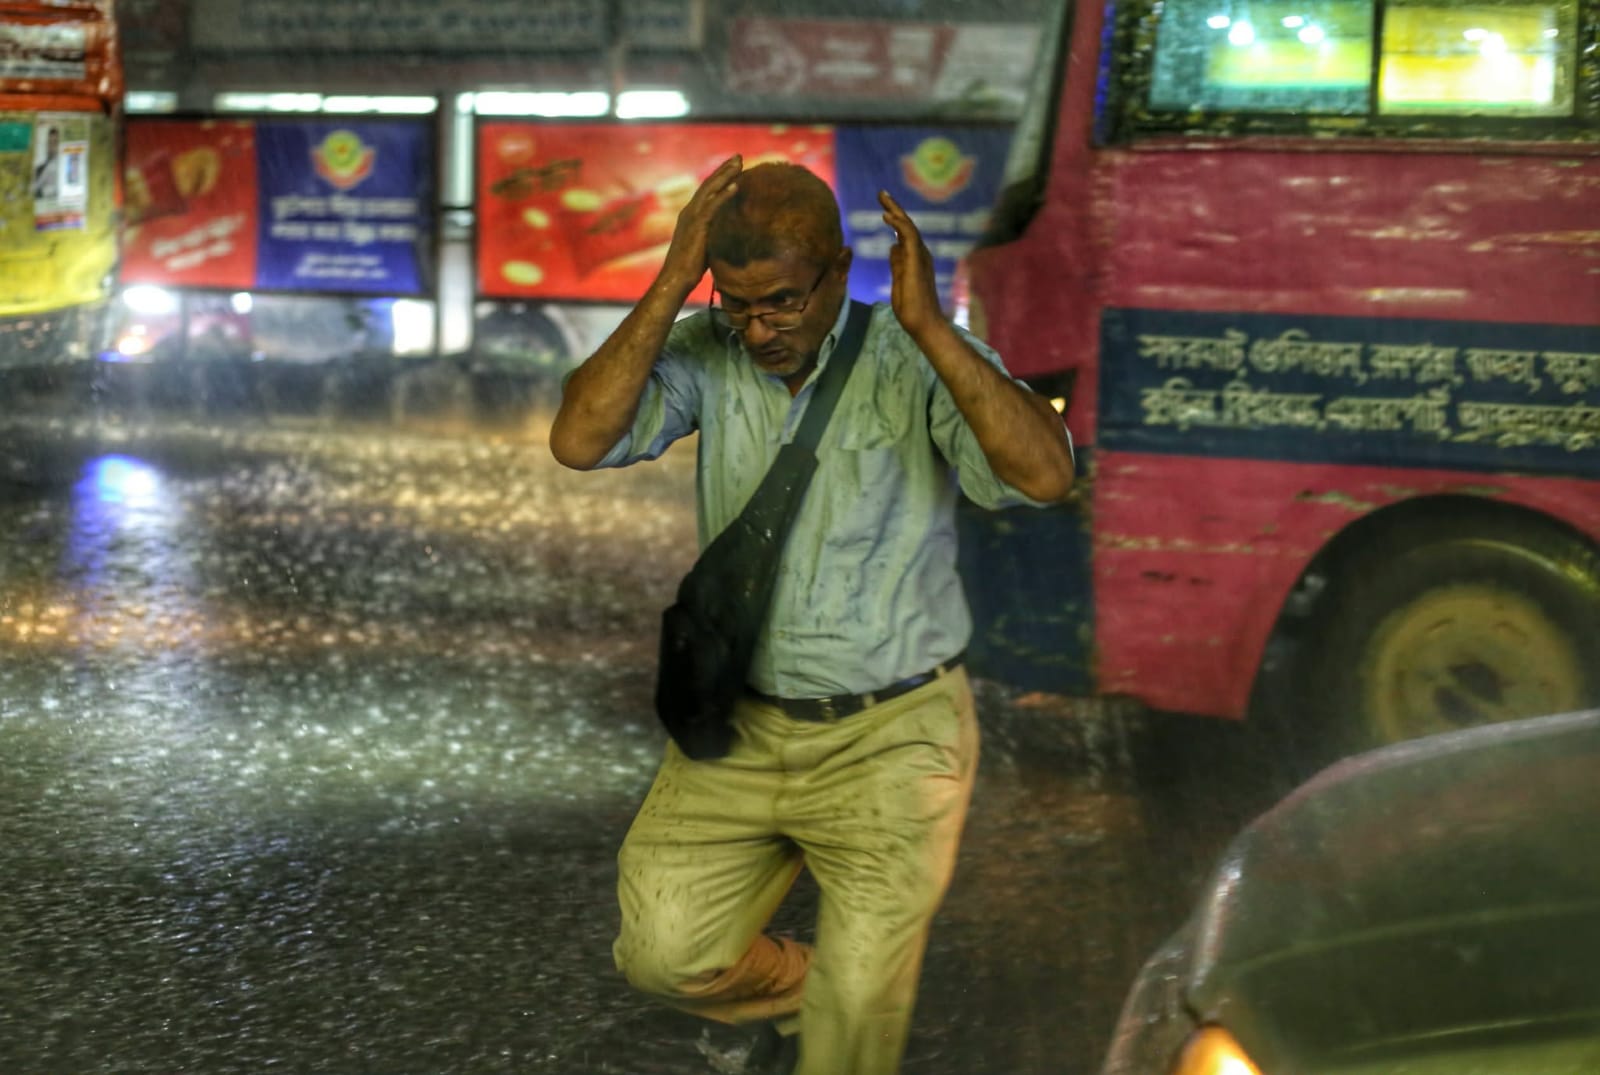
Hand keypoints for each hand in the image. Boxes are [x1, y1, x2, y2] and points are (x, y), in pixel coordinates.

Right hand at [658, 155, 742, 295]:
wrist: (675, 279)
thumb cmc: (689, 268)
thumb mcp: (704, 246)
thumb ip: (713, 234)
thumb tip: (727, 234)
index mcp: (690, 215)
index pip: (706, 191)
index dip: (720, 177)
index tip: (734, 167)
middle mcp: (690, 212)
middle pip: (709, 184)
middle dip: (724, 169)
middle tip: (739, 156)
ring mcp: (692, 218)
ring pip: (711, 190)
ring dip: (726, 175)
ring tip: (740, 163)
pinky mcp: (697, 227)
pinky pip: (713, 206)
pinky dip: (724, 195)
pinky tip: (736, 186)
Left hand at [879, 190, 943, 338]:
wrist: (923, 323)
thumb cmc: (912, 307)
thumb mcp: (899, 280)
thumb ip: (897, 263)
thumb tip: (892, 247)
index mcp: (915, 258)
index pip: (904, 233)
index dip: (895, 218)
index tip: (884, 208)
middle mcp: (920, 253)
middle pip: (906, 225)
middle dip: (894, 207)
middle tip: (881, 193)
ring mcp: (920, 256)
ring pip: (908, 226)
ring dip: (895, 210)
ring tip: (883, 198)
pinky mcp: (916, 261)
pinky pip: (908, 236)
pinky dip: (898, 224)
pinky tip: (887, 215)